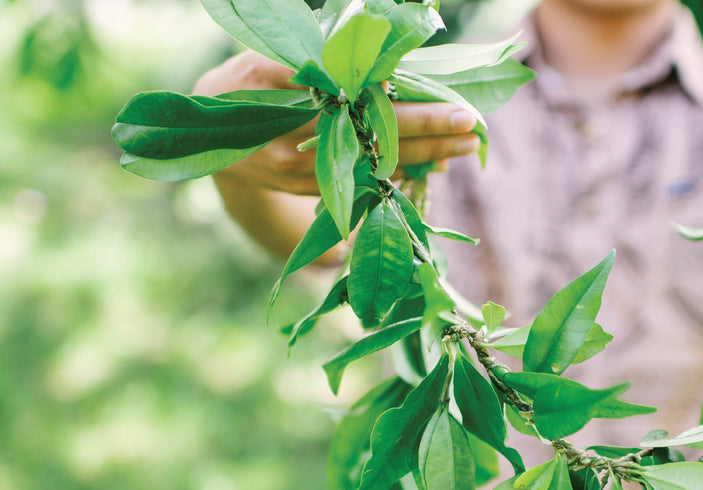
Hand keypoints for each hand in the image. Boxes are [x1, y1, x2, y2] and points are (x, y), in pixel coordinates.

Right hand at [193, 50, 480, 194]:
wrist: (205, 135)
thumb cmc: (242, 81)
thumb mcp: (269, 60)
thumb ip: (320, 65)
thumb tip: (382, 78)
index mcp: (293, 112)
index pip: (366, 112)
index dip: (413, 112)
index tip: (453, 108)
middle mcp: (303, 150)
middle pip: (379, 143)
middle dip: (430, 134)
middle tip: (472, 126)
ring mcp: (309, 175)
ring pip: (377, 167)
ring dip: (425, 156)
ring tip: (467, 145)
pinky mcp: (313, 190)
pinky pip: (365, 181)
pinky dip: (401, 169)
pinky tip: (436, 159)